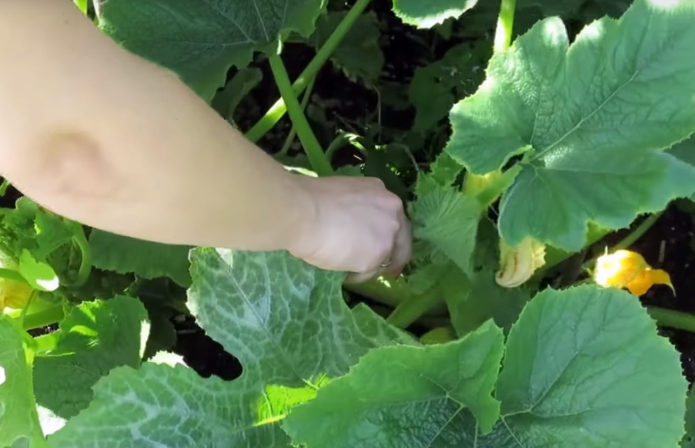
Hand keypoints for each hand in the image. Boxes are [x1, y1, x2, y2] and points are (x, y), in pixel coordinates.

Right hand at [288, 175, 410, 281]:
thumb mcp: (344, 198)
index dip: (388, 235)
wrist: (302, 212)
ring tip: (349, 269)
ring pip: (386, 258)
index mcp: (383, 194)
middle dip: (393, 256)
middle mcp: (393, 212)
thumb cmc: (311, 201)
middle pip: (402, 240)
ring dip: (371, 266)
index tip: (382, 246)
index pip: (394, 219)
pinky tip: (342, 272)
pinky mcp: (378, 256)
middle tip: (384, 270)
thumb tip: (352, 228)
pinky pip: (369, 272)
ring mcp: (388, 235)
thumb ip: (357, 212)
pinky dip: (358, 275)